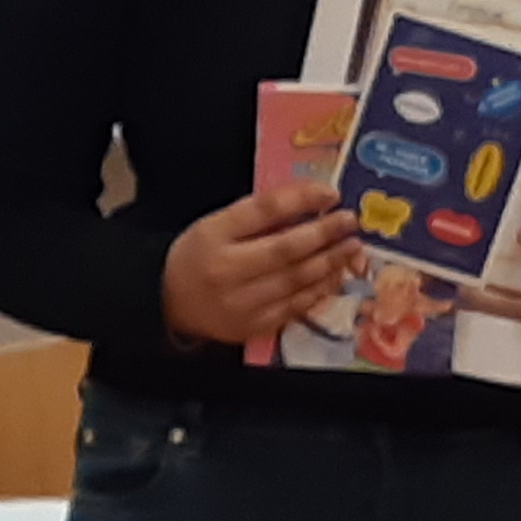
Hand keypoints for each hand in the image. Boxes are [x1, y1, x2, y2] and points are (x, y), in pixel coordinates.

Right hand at [163, 184, 362, 346]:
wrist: (169, 301)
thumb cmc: (200, 255)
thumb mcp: (218, 224)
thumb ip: (259, 213)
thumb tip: (312, 201)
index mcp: (214, 234)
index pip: (264, 210)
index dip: (301, 200)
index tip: (330, 194)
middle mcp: (227, 270)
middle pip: (285, 249)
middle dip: (324, 234)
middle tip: (350, 222)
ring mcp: (240, 303)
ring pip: (295, 280)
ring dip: (329, 262)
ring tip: (351, 246)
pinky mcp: (252, 326)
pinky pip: (294, 306)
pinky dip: (318, 289)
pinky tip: (334, 275)